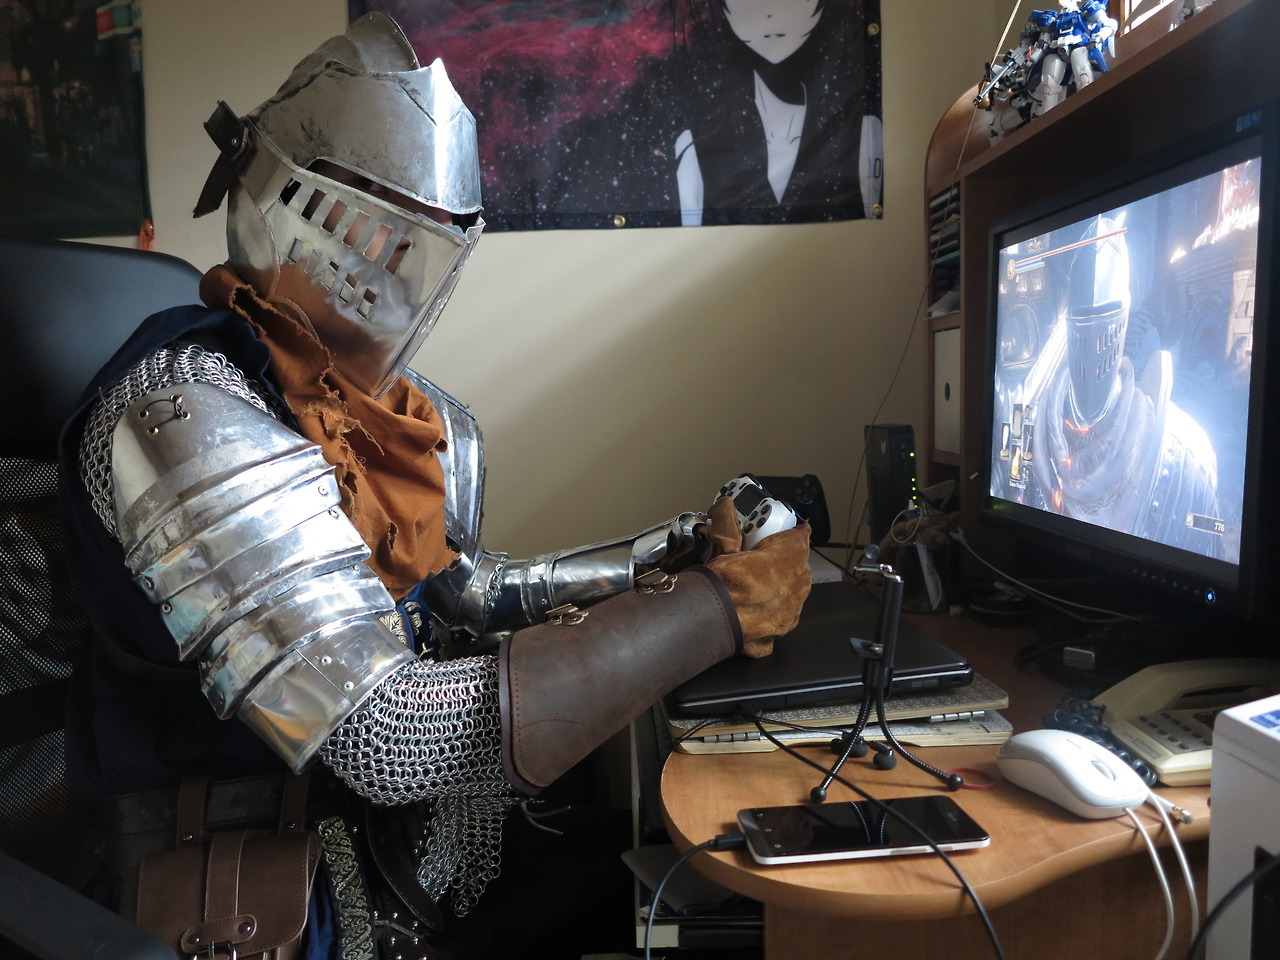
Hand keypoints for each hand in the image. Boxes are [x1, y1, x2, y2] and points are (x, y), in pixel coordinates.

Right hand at [704, 497, 810, 657]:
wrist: (709, 624)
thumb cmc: (718, 588)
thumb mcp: (721, 549)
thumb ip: (728, 526)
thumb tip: (725, 507)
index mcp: (786, 559)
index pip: (800, 538)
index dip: (791, 533)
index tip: (783, 530)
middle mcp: (795, 585)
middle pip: (798, 565)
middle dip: (785, 559)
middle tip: (761, 556)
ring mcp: (791, 610)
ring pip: (794, 590)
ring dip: (781, 584)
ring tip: (755, 582)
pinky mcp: (781, 629)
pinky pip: (783, 614)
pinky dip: (773, 609)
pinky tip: (755, 607)